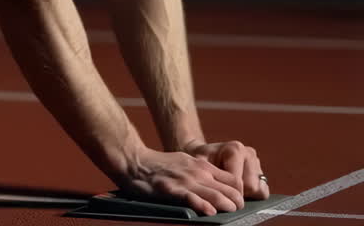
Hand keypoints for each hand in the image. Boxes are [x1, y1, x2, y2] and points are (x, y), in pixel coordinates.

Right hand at [118, 147, 247, 215]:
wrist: (133, 160)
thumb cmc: (158, 164)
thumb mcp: (185, 161)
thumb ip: (202, 173)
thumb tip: (217, 188)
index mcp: (203, 165)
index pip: (233, 180)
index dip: (240, 193)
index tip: (238, 202)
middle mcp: (198, 172)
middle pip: (229, 190)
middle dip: (237, 203)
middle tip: (236, 212)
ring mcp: (185, 181)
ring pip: (216, 195)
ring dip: (227, 206)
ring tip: (230, 213)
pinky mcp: (171, 190)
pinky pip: (192, 199)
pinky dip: (203, 206)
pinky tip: (210, 212)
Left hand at [182, 140, 269, 200]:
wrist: (202, 154)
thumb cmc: (198, 160)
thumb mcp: (197, 166)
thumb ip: (205, 175)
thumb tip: (213, 194)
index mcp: (235, 150)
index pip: (238, 182)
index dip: (227, 193)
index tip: (217, 194)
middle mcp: (249, 154)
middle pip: (252, 187)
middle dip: (238, 194)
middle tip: (223, 191)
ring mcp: (257, 163)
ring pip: (260, 191)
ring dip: (246, 195)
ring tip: (229, 188)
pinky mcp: (261, 172)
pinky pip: (263, 192)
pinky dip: (252, 195)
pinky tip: (238, 190)